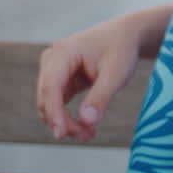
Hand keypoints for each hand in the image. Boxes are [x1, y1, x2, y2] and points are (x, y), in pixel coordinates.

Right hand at [37, 16, 142, 140]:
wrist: (124, 36)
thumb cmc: (121, 50)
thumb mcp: (117, 73)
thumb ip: (102, 96)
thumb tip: (87, 121)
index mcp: (63, 52)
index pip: (51, 86)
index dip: (54, 112)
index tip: (62, 133)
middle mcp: (52, 60)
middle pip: (47, 99)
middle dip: (64, 121)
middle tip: (89, 136)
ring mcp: (53, 70)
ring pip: (50, 105)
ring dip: (66, 122)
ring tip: (90, 134)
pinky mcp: (59, 80)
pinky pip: (58, 104)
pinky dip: (68, 117)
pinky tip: (86, 127)